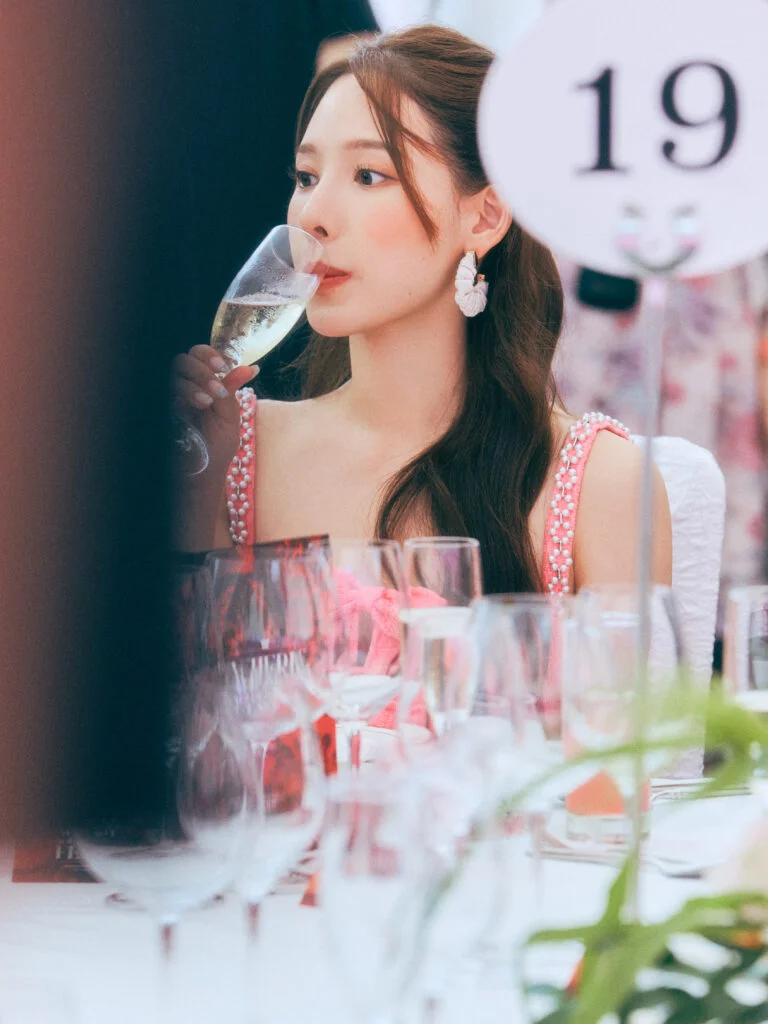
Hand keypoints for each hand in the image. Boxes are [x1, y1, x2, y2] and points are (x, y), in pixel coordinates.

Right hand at [172, 345, 256, 472]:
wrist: (204, 473)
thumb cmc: (217, 445)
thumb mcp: (229, 415)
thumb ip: (233, 389)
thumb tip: (252, 368)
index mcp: (200, 383)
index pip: (197, 354)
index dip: (208, 354)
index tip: (222, 366)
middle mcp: (182, 387)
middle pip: (181, 360)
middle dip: (201, 370)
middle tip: (217, 389)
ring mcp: (169, 399)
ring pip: (171, 375)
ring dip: (194, 384)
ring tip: (209, 401)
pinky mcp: (161, 412)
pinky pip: (163, 393)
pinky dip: (183, 395)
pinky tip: (198, 405)